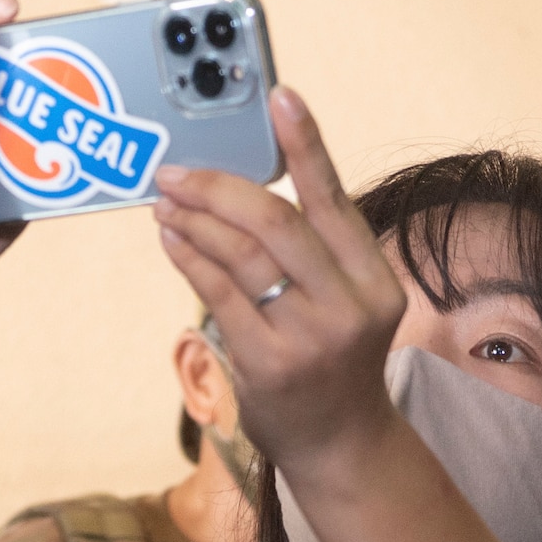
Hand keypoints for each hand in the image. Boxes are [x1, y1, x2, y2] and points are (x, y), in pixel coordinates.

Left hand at [152, 87, 406, 477]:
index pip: (335, 199)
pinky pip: (218, 294)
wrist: (339, 444)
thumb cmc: (331, 363)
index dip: (307, 144)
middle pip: (278, 222)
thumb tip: (242, 192)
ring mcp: (309, 337)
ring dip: (195, 220)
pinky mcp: (268, 363)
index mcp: (376, 280)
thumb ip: (312, 254)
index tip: (280, 97)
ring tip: (165, 201)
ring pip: (242, 255)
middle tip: (177, 170)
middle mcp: (350, 304)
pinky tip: (171, 238)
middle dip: (221, 188)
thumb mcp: (344, 304)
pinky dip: (189, 258)